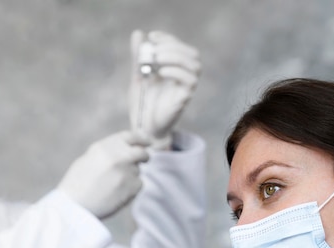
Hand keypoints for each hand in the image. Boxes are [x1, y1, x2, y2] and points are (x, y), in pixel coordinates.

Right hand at [57, 131, 149, 218]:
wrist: (74, 205)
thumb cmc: (77, 184)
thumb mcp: (89, 159)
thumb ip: (108, 152)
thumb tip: (126, 149)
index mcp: (106, 146)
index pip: (131, 136)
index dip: (141, 138)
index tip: (147, 141)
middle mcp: (119, 156)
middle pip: (141, 152)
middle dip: (144, 156)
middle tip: (144, 160)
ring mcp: (127, 171)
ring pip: (137, 170)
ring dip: (131, 175)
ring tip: (112, 185)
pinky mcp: (132, 187)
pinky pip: (139, 184)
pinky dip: (132, 189)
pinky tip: (116, 194)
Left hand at [129, 30, 200, 149]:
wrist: (143, 127)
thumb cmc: (143, 103)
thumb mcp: (138, 76)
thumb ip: (138, 57)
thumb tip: (138, 33)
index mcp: (176, 70)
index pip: (181, 47)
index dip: (168, 38)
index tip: (152, 36)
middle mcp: (184, 78)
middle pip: (193, 54)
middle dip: (174, 47)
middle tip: (154, 50)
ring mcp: (186, 88)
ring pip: (195, 65)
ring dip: (176, 57)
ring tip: (156, 59)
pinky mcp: (184, 99)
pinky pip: (189, 81)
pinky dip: (175, 72)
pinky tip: (160, 72)